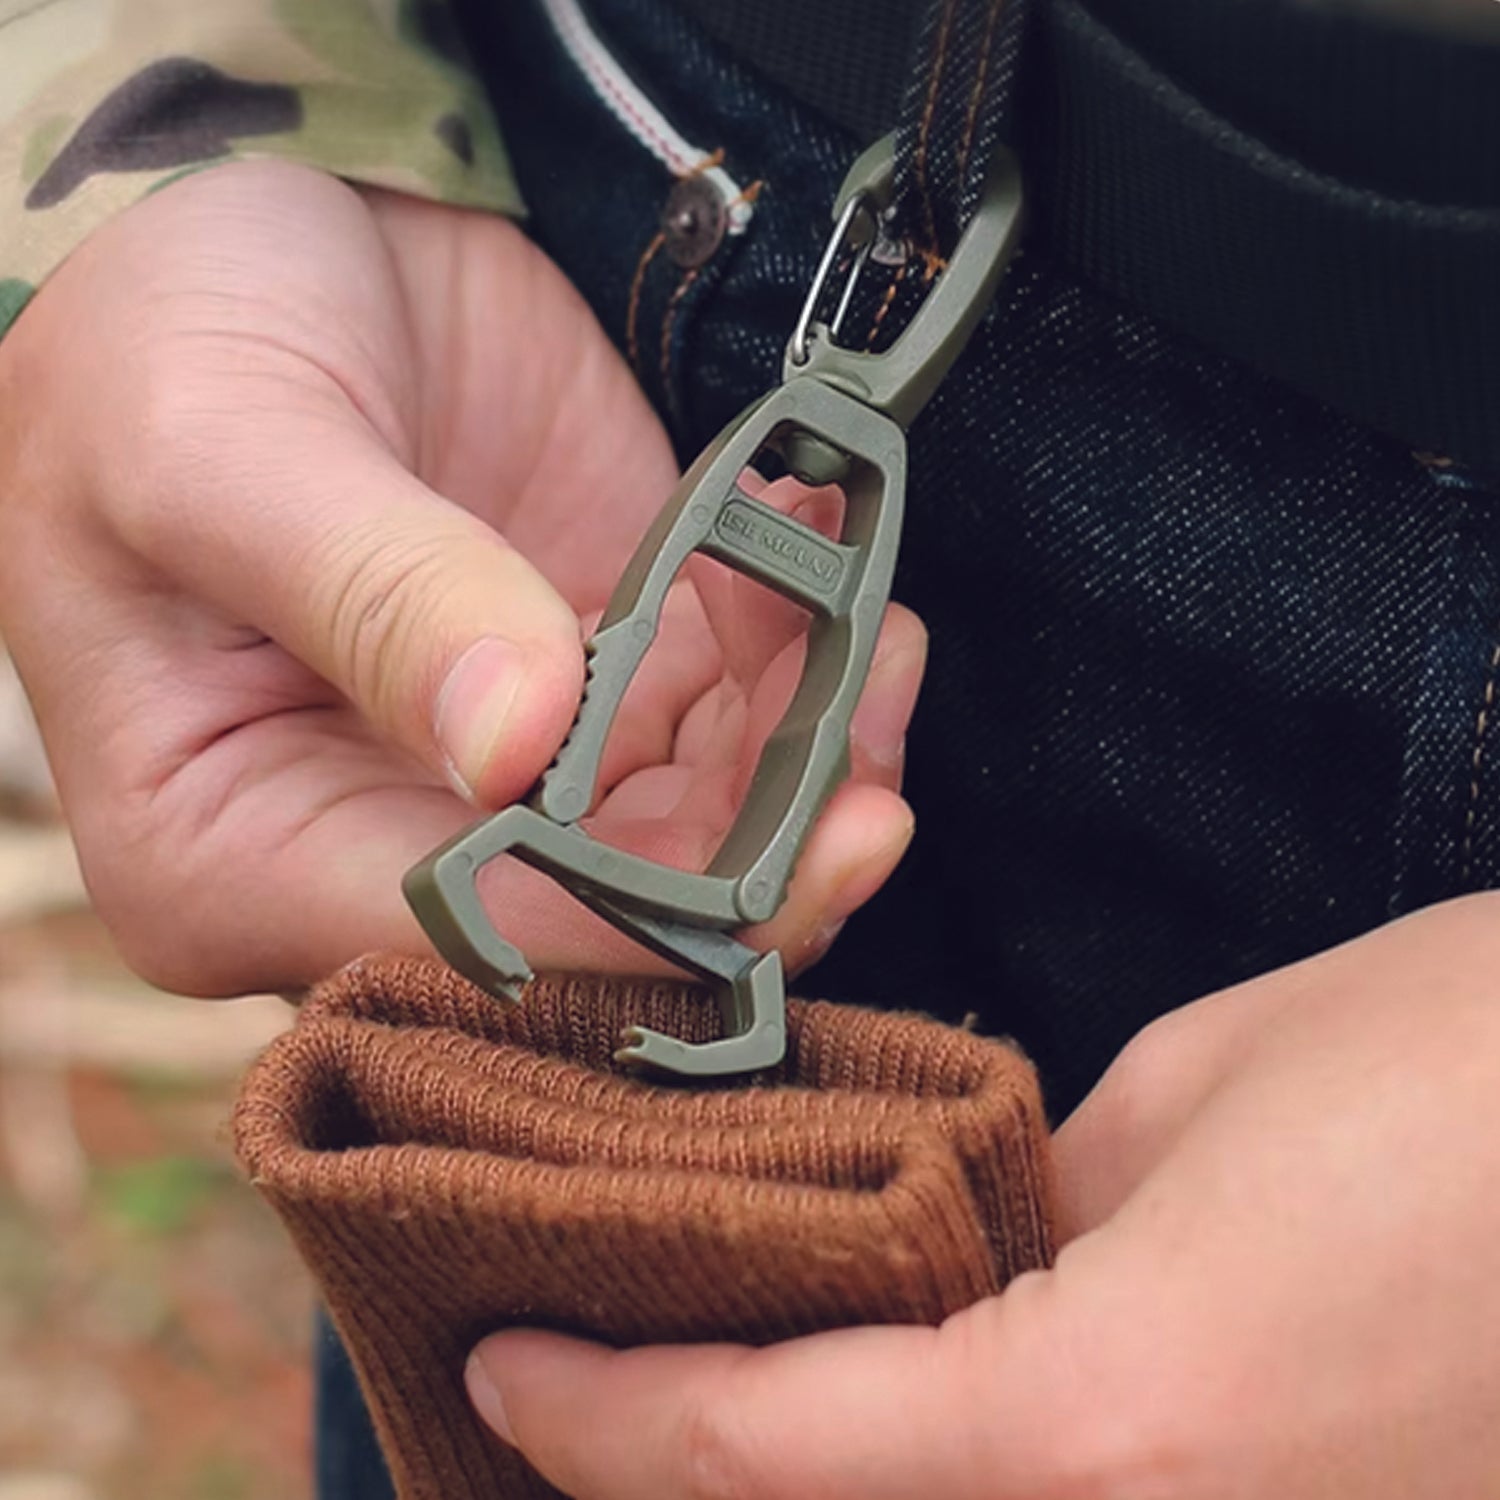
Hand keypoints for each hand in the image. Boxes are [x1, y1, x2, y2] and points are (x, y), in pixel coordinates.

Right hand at [0, 161, 921, 994]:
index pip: (470, 953)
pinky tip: (812, 553)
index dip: (652, 930)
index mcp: (238, 857)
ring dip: (808, 746)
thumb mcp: (219, 450)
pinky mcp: (599, 686)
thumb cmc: (163, 351)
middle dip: (767, 848)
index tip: (809, 850)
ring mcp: (510, 775)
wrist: (259, 247)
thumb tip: (520, 747)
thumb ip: (375, 595)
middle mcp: (382, 848)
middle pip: (613, 919)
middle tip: (872, 729)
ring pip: (698, 830)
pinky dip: (797, 659)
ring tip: (865, 616)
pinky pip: (727, 720)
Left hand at [466, 894, 1499, 1497]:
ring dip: (821, 1480)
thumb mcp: (1199, 1092)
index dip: (603, 1416)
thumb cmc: (1467, 1062)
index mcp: (1102, 1425)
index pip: (764, 1448)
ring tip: (707, 1400)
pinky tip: (909, 1410)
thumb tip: (952, 1257)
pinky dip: (956, 1481)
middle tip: (577, 1397)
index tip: (503, 1365)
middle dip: (685, 1485)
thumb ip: (1034, 1203)